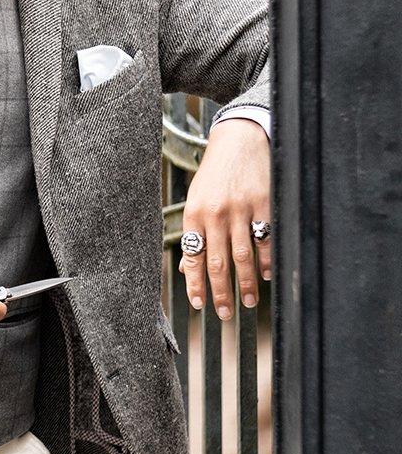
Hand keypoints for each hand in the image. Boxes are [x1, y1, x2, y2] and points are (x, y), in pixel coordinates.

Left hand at [180, 118, 271, 318]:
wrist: (238, 140)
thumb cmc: (215, 175)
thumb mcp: (196, 200)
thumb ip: (193, 233)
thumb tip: (186, 268)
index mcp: (194, 214)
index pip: (193, 256)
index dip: (195, 283)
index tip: (199, 304)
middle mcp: (215, 213)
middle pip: (218, 262)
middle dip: (221, 292)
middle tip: (225, 313)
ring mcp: (240, 209)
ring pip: (242, 256)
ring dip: (246, 283)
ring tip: (248, 301)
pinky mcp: (264, 204)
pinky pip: (265, 239)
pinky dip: (267, 261)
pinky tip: (267, 275)